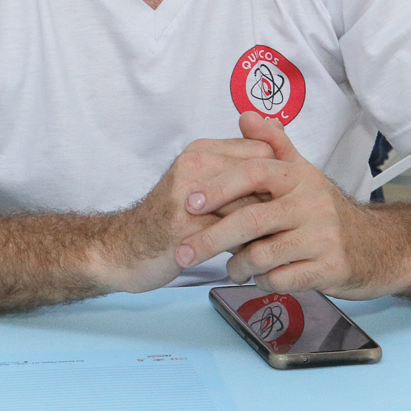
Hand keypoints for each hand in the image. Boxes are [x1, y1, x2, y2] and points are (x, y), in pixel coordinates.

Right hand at [90, 136, 278, 294]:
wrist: (125, 248)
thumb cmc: (170, 219)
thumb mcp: (200, 185)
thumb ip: (235, 170)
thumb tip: (283, 157)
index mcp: (200, 150)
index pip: (261, 152)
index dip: (278, 178)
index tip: (283, 201)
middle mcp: (193, 165)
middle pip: (260, 178)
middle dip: (275, 204)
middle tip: (285, 226)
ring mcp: (188, 196)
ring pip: (249, 207)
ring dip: (264, 229)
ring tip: (272, 246)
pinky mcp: (185, 227)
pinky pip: (232, 236)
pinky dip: (247, 249)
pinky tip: (252, 260)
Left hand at [175, 113, 410, 298]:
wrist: (376, 246)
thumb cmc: (324, 210)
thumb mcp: (302, 173)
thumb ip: (272, 145)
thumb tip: (245, 115)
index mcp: (300, 176)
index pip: (253, 172)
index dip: (218, 187)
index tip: (189, 203)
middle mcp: (312, 203)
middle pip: (250, 220)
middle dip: (210, 239)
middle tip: (184, 253)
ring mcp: (323, 237)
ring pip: (262, 255)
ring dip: (236, 266)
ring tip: (230, 268)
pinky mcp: (329, 269)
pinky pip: (281, 279)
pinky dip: (262, 281)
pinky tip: (260, 277)